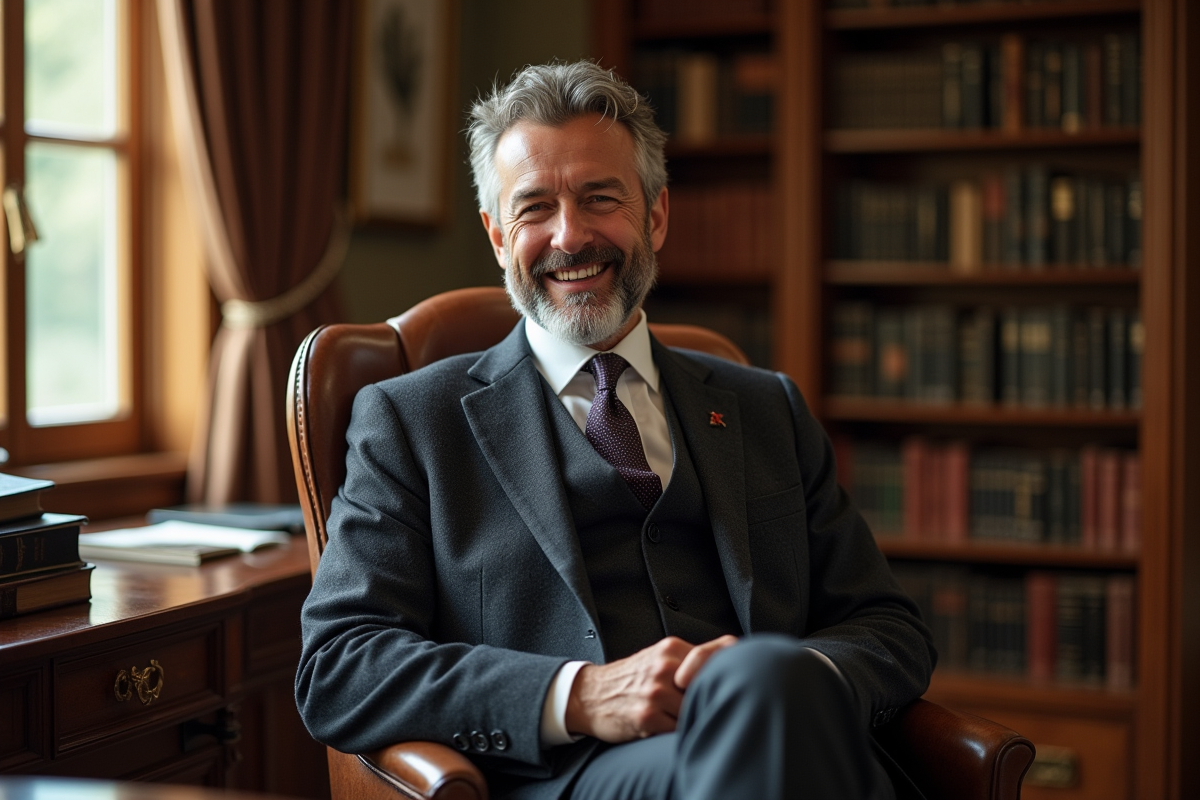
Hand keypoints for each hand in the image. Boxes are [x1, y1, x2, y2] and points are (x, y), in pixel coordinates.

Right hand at [564, 634, 738, 742]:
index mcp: (671, 649)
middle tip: (702, 704)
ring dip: (689, 718)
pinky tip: (662, 726)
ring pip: (695, 710)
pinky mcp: (647, 717)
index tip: (729, 680)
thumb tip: (731, 669)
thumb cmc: (631, 680)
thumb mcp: (658, 658)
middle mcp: (664, 667)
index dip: (730, 668)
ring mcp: (655, 691)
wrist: (589, 695)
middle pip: (709, 687)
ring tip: (673, 716)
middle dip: (707, 699)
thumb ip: (689, 660)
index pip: (719, 653)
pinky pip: (678, 730)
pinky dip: (675, 732)